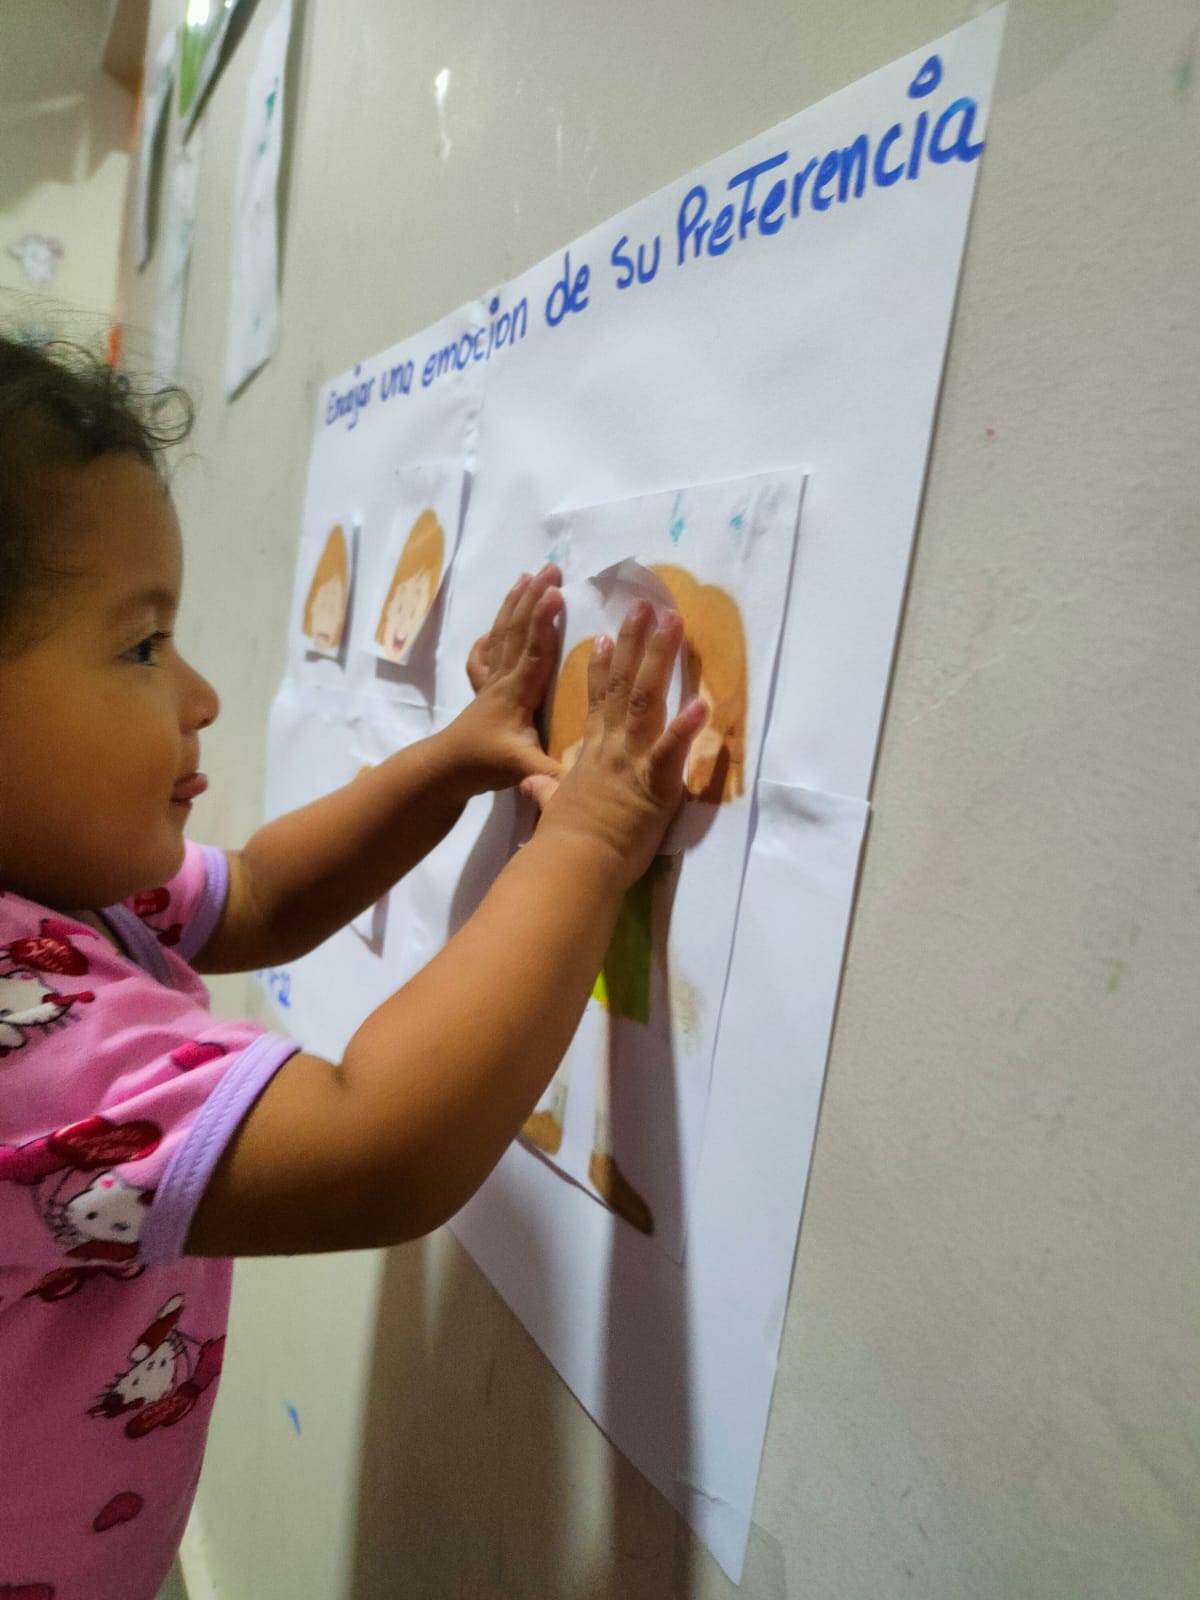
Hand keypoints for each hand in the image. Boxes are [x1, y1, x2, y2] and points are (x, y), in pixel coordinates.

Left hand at [439, 565, 564, 795]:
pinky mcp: (482, 689)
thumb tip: (583, 779)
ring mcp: (490, 682)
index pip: (534, 650)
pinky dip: (491, 635)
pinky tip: (494, 626)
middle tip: (551, 568)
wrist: (444, 772)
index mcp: (517, 695)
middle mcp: (503, 681)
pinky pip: (486, 653)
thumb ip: (551, 774)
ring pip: (503, 634)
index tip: (556, 592)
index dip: (544, 621)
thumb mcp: (522, 771)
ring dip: (515, 603)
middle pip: (519, 631)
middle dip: (534, 597)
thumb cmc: (485, 767)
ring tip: (526, 576)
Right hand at [521, 601, 707, 887]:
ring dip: (660, 660)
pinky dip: (686, 728)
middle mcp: (611, 749)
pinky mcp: (653, 784)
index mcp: (592, 757)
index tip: (607, 639)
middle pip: (625, 687)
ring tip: (673, 623)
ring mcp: (631, 762)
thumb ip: (546, 791)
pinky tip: (701, 703)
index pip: (598, 704)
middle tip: (646, 605)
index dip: (603, 670)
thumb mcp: (552, 811)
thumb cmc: (563, 846)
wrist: (570, 866)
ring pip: (645, 701)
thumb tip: (532, 783)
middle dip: (636, 643)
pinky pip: (671, 751)